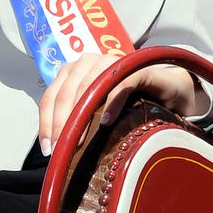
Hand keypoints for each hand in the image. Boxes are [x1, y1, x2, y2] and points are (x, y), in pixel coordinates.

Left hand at [38, 53, 207, 154]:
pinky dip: (110, 104)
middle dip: (60, 124)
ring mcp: (111, 62)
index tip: (47, 149)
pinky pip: (118, 85)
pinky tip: (106, 122)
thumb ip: (77, 120)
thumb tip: (55, 150)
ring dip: (80, 116)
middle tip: (61, 151)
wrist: (166, 90)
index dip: (46, 122)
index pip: (51, 96)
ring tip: (77, 142)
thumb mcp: (97, 112)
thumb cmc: (128, 104)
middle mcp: (88, 62)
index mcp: (73, 71)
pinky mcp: (134, 69)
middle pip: (66, 93)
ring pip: (87, 88)